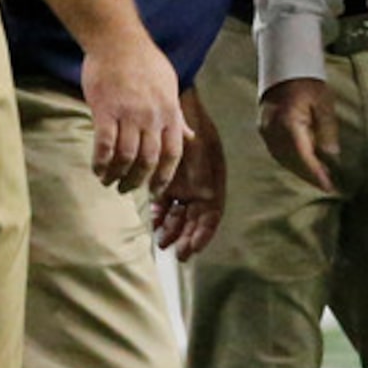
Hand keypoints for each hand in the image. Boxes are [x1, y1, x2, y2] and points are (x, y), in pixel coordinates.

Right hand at [80, 32, 186, 193]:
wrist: (117, 41)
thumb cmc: (144, 63)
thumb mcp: (169, 88)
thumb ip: (178, 116)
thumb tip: (190, 136)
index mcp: (169, 112)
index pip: (173, 153)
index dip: (164, 176)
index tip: (155, 190)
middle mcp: (152, 116)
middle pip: (149, 160)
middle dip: (137, 181)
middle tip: (127, 189)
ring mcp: (129, 114)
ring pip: (126, 156)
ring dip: (117, 175)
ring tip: (109, 181)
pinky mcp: (105, 110)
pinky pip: (104, 144)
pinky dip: (101, 162)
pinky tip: (97, 169)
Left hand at [152, 90, 225, 259]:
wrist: (181, 114)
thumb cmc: (192, 127)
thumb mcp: (196, 139)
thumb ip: (193, 153)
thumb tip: (193, 159)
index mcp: (212, 182)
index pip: (211, 215)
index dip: (203, 233)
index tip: (193, 247)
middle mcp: (201, 189)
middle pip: (196, 221)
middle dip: (188, 237)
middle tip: (178, 252)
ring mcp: (185, 188)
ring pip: (180, 217)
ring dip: (174, 231)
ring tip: (163, 241)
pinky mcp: (169, 186)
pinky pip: (166, 207)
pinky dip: (161, 217)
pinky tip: (155, 223)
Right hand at [259, 76, 339, 192]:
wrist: (284, 69)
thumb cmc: (306, 83)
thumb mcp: (323, 103)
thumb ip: (328, 129)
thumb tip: (331, 155)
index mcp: (288, 122)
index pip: (303, 156)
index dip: (315, 173)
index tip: (328, 186)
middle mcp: (273, 130)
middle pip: (292, 161)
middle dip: (310, 175)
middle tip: (328, 186)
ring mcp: (266, 131)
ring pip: (284, 159)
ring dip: (301, 170)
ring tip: (320, 178)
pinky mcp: (264, 131)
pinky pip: (278, 152)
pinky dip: (292, 161)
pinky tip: (305, 164)